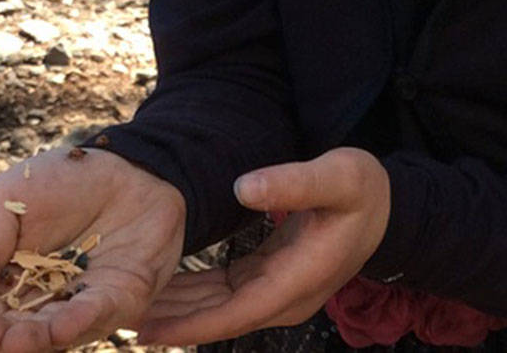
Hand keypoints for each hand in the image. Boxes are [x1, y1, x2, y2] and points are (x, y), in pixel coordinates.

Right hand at [0, 146, 185, 351]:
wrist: (128, 163)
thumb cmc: (63, 179)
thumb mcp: (8, 200)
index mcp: (10, 279)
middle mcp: (44, 300)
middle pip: (15, 331)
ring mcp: (81, 304)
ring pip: (54, 335)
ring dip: (34, 341)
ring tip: (15, 341)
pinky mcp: (119, 299)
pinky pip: (97, 317)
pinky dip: (78, 324)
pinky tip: (60, 326)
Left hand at [136, 147, 390, 345]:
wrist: (388, 205)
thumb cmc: (363, 189)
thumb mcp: (336, 176)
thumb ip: (293, 182)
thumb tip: (244, 188)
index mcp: (296, 280)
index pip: (233, 313)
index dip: (188, 324)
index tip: (145, 329)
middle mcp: (286, 296)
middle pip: (219, 317)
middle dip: (171, 321)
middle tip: (118, 319)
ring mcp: (279, 290)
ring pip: (219, 308)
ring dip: (179, 309)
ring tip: (130, 307)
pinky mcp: (271, 278)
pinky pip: (226, 293)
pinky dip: (196, 294)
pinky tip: (166, 290)